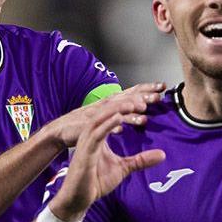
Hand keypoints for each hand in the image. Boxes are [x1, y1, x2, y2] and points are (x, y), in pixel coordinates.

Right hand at [39, 83, 164, 147]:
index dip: (146, 89)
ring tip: (143, 108)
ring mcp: (95, 116)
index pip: (131, 93)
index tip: (163, 87)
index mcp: (110, 105)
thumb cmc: (83, 129)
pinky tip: (120, 126)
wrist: (58, 134)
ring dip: (128, 107)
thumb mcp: (106, 125)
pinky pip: (100, 126)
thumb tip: (136, 120)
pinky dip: (110, 124)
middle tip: (159, 94)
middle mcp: (104, 106)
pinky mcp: (86, 128)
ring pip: (114, 110)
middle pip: (125, 98)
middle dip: (142, 94)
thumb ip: (121, 123)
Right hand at [51, 111, 164, 219]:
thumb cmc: (96, 182)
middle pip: (108, 112)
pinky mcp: (85, 151)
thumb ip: (141, 159)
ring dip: (117, 110)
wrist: (78, 198)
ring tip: (133, 103)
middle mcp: (92, 134)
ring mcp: (87, 141)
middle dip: (126, 103)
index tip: (149, 100)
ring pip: (102, 119)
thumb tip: (162, 154)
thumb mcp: (124, 168)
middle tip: (145, 98)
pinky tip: (118, 118)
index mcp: (100, 134)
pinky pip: (96, 134)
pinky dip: (108, 124)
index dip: (130, 106)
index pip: (115, 115)